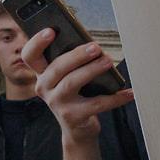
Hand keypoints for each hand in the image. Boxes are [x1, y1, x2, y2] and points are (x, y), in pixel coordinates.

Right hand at [21, 29, 133, 145]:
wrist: (77, 129)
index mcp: (42, 74)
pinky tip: (128, 92)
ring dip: (91, 70)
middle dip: (76, 55)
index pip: (30, 56)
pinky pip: (96, 104)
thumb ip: (73, 62)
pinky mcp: (72, 117)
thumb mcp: (69, 77)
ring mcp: (57, 104)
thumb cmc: (76, 95)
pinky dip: (114, 98)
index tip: (50, 31)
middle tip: (96, 47)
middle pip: (56, 68)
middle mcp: (45, 88)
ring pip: (72, 83)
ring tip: (108, 61)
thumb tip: (93, 46)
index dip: (37, 42)